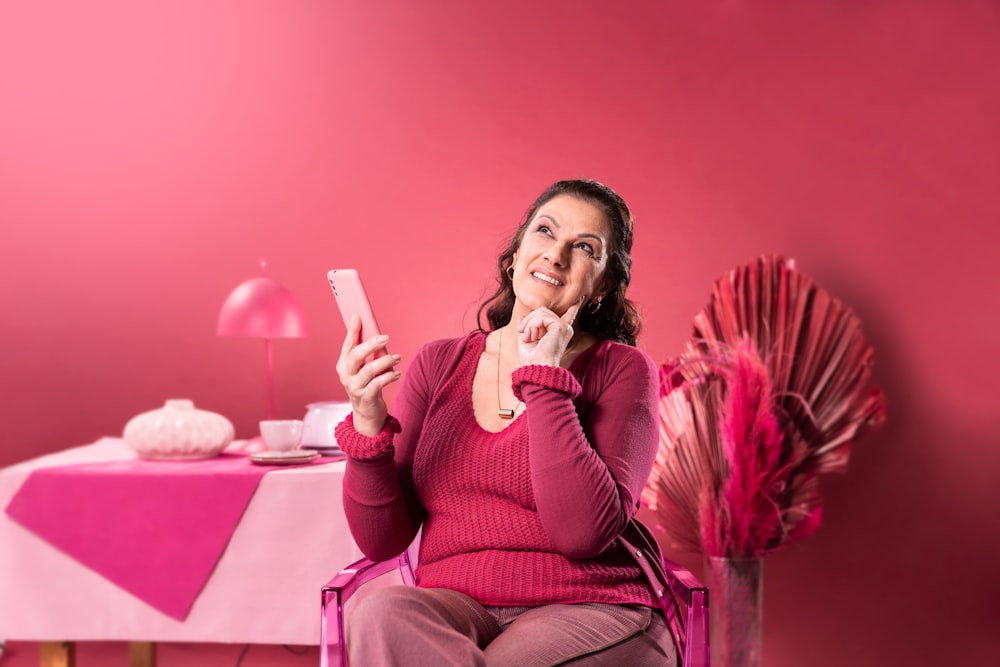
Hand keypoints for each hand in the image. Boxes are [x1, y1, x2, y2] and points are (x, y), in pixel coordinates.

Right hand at [335, 314, 400, 436]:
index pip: (347, 345)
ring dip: (385, 361)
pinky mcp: (366, 397)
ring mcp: (354, 387)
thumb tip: (370, 329)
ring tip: (396, 357)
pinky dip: (389, 376)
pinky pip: (378, 384)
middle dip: (370, 344)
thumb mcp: (363, 367)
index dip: (352, 331)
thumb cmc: (367, 385)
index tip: (358, 316)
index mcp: (343, 365)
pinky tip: (397, 373)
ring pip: (368, 370)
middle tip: (386, 337)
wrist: (367, 413)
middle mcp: (346, 375)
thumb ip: (365, 351)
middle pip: (356, 356)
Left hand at [515, 300, 581, 366]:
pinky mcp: (560, 326)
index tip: (580, 298)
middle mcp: (564, 328)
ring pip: (540, 312)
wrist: (537, 370)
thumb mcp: (525, 341)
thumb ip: (525, 328)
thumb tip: (522, 316)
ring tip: (528, 337)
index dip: (574, 307)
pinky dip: (532, 326)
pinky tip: (532, 337)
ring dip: (529, 324)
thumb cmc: (532, 360)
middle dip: (529, 321)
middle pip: (542, 310)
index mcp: (559, 332)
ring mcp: (563, 327)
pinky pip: (541, 317)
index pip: (569, 315)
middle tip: (524, 335)